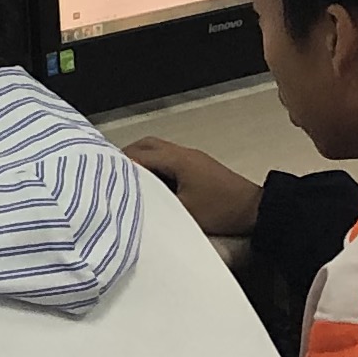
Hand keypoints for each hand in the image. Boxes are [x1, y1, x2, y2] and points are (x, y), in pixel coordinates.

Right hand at [120, 140, 262, 240]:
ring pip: (157, 148)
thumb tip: (132, 201)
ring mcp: (191, 156)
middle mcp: (181, 152)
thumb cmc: (219, 210)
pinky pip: (166, 156)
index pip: (139, 155)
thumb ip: (157, 203)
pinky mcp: (197, 164)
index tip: (102, 174)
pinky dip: (152, 163)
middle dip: (126, 156)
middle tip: (110, 174)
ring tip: (126, 178)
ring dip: (140, 159)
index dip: (119, 163)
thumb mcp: (184, 211)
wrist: (255, 209)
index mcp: (176, 160)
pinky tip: (148, 182)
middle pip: (146, 144)